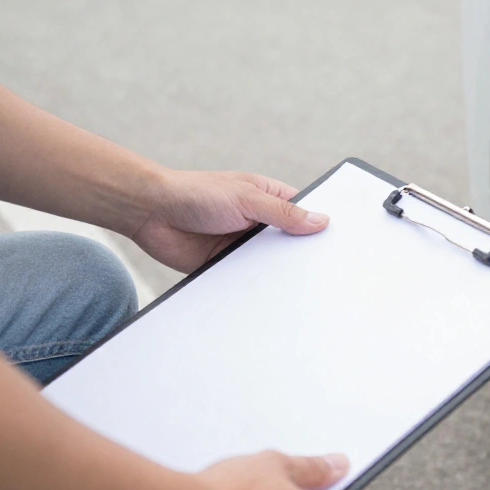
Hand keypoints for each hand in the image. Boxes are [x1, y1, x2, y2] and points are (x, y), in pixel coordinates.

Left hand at [131, 171, 327, 271]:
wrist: (151, 213)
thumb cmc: (196, 192)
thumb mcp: (246, 199)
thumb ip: (283, 213)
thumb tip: (320, 220)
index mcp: (269, 198)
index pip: (305, 213)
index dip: (320, 227)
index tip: (338, 243)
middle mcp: (259, 223)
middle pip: (291, 243)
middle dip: (302, 255)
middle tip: (324, 273)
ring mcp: (243, 246)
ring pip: (271, 265)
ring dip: (279, 273)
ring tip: (302, 290)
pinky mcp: (226, 267)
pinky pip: (248, 280)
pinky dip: (256, 287)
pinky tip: (269, 297)